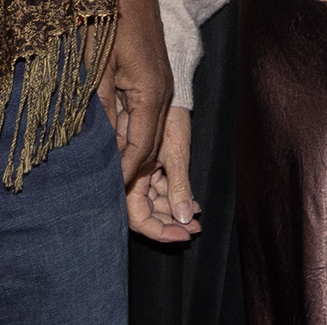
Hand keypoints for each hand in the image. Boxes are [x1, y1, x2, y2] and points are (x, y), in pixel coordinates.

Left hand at [97, 0, 191, 242]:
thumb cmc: (108, 16)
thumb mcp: (95, 67)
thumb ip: (96, 108)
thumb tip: (90, 146)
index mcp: (152, 95)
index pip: (140, 151)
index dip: (122, 175)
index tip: (105, 194)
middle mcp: (162, 92)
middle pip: (148, 143)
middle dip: (127, 167)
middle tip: (102, 188)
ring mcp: (159, 81)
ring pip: (145, 127)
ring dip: (126, 146)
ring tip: (102, 166)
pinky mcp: (151, 72)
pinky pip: (142, 109)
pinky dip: (126, 125)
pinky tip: (106, 130)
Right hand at [127, 105, 201, 241]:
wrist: (170, 90)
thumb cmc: (170, 117)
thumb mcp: (177, 153)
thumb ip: (179, 186)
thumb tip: (184, 218)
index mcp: (130, 173)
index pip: (138, 217)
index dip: (159, 230)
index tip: (182, 235)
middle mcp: (131, 175)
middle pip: (145, 213)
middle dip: (169, 223)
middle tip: (193, 228)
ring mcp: (140, 170)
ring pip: (153, 202)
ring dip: (173, 211)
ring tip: (195, 216)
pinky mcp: (149, 164)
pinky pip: (158, 189)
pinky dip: (174, 196)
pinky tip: (191, 202)